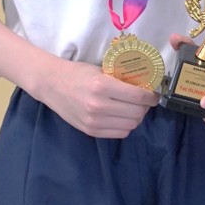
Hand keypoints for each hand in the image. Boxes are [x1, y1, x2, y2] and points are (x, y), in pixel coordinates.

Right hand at [38, 57, 158, 138]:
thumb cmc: (78, 73)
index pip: (138, 97)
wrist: (51, 84)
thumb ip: (121, 80)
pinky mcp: (91, 131)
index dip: (151, 97)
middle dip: (145, 107)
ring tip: (133, 109)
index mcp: (102, 86)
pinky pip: (120, 133)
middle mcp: (98, 105)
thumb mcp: (101, 70)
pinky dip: (126, 126)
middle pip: (137, 113)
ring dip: (136, 117)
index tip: (153, 95)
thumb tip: (146, 88)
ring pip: (131, 125)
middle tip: (144, 101)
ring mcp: (94, 121)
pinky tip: (122, 117)